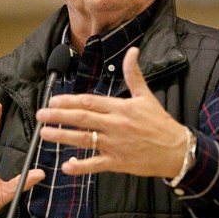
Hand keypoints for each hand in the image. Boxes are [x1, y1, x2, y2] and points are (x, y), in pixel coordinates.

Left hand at [35, 47, 187, 177]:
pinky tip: (66, 165)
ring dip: (62, 137)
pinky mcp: (117, 162)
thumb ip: (134, 74)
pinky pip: (95, 164)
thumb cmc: (160, 123)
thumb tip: (132, 51)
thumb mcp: (146, 96)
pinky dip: (81, 166)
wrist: (177, 150)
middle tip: (40, 115)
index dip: (69, 101)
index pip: (89, 102)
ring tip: (44, 134)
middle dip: (58, 116)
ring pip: (84, 139)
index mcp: (120, 107)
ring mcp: (115, 144)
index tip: (53, 100)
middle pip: (82, 118)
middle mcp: (115, 125)